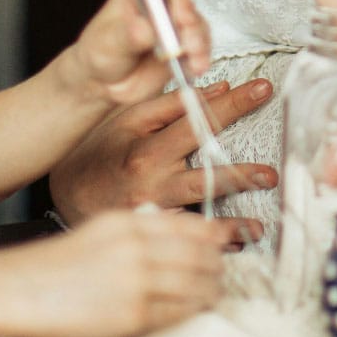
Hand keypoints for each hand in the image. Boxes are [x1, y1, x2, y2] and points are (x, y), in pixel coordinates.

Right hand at [10, 208, 235, 336]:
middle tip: (222, 271)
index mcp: (128, 223)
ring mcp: (137, 282)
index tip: (225, 240)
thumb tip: (175, 230)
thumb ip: (136, 228)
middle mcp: (137, 248)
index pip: (188, 226)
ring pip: (194, 285)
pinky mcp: (132, 315)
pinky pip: (176, 312)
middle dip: (217, 265)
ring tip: (214, 292)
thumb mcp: (98, 230)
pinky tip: (193, 310)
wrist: (19, 290)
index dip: (212, 235)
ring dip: (210, 290)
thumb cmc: (55, 263)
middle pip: (198, 256)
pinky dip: (190, 310)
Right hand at [51, 80, 276, 243]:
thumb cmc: (100, 150)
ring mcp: (151, 212)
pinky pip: (185, 242)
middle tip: (271, 175)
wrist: (64, 193)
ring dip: (231, 224)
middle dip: (240, 175)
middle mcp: (151, 182)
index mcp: (147, 148)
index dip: (233, 103)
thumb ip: (172, 104)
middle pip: (203, 176)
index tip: (263, 89)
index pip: (197, 121)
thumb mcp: (129, 119)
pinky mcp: (149, 234)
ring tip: (258, 227)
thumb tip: (218, 89)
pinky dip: (209, 245)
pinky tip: (234, 247)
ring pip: (196, 219)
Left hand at [68, 0, 211, 107]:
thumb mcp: (107, 43)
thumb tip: (146, 28)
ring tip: (195, 64)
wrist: (104, 83)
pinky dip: (201, 58)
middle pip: (185, 6)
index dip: (176, 1)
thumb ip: (127, 35)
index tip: (182, 19)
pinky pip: (200, 47)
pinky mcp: (184, 45)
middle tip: (189, 47)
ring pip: (197, 27)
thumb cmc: (100, 54)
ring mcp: (174, 25)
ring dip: (200, 45)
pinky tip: (195, 68)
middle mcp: (159, 4)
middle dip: (192, 28)